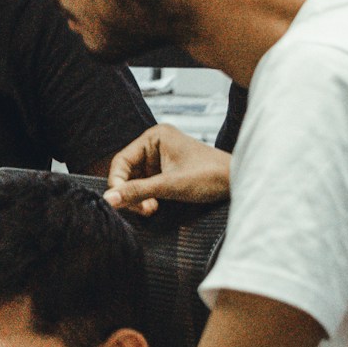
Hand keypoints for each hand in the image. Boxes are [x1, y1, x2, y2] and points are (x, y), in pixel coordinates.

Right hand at [104, 123, 231, 215]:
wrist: (239, 183)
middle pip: (127, 172)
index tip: (120, 202)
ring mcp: (161, 159)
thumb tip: (108, 199)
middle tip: (143, 209)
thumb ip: (137, 192)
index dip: (118, 183)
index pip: (121, 161)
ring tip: (151, 208)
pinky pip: (146, 185)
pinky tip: (155, 206)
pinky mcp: (166, 172)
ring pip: (135, 181)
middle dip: (131, 192)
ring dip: (139, 198)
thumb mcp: (170, 185)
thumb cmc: (211, 176)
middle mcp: (155, 145)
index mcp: (154, 137)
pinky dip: (147, 197)